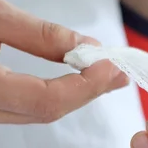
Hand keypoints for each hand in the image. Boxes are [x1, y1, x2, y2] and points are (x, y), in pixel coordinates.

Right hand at [0, 0, 127, 123]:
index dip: (85, 85)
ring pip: (37, 112)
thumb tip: (87, 48)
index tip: (111, 65)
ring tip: (107, 75)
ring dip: (75, 94)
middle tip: (121, 72)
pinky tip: (77, 78)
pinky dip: (56, 92)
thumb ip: (39, 34)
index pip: (45, 100)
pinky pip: (26, 106)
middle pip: (46, 111)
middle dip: (88, 91)